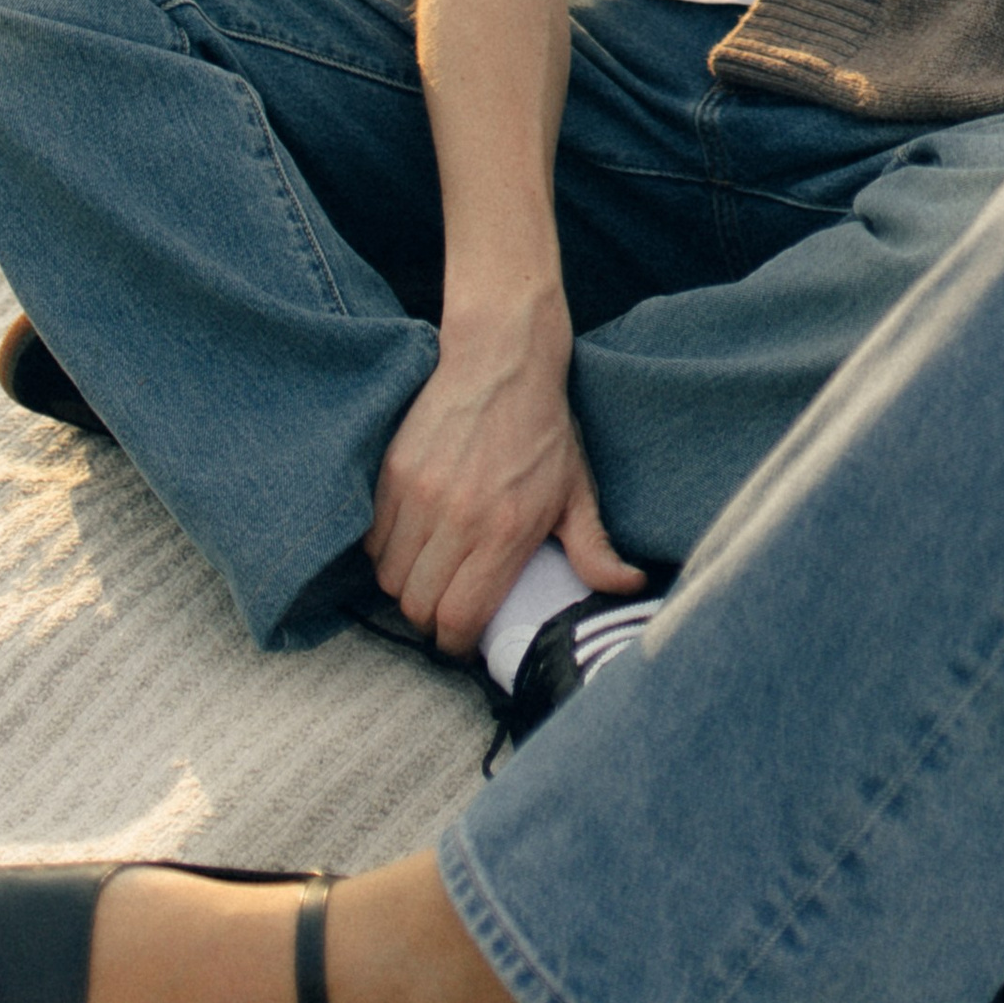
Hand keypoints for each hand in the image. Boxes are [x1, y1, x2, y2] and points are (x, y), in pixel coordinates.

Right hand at [365, 296, 637, 654]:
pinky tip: (411, 542)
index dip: (456, 644)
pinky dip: (386, 551)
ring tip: (429, 574)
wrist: (502, 358)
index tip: (463, 640)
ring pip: (389, 576)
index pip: (459, 618)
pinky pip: (372, 539)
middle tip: (446, 608)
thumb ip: (595, 549)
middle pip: (418, 605)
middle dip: (431, 619)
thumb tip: (630, 588)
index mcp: (505, 530)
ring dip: (406, 586)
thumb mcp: (577, 490)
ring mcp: (418, 493)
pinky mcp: (391, 472)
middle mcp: (457, 516)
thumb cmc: (544, 429)